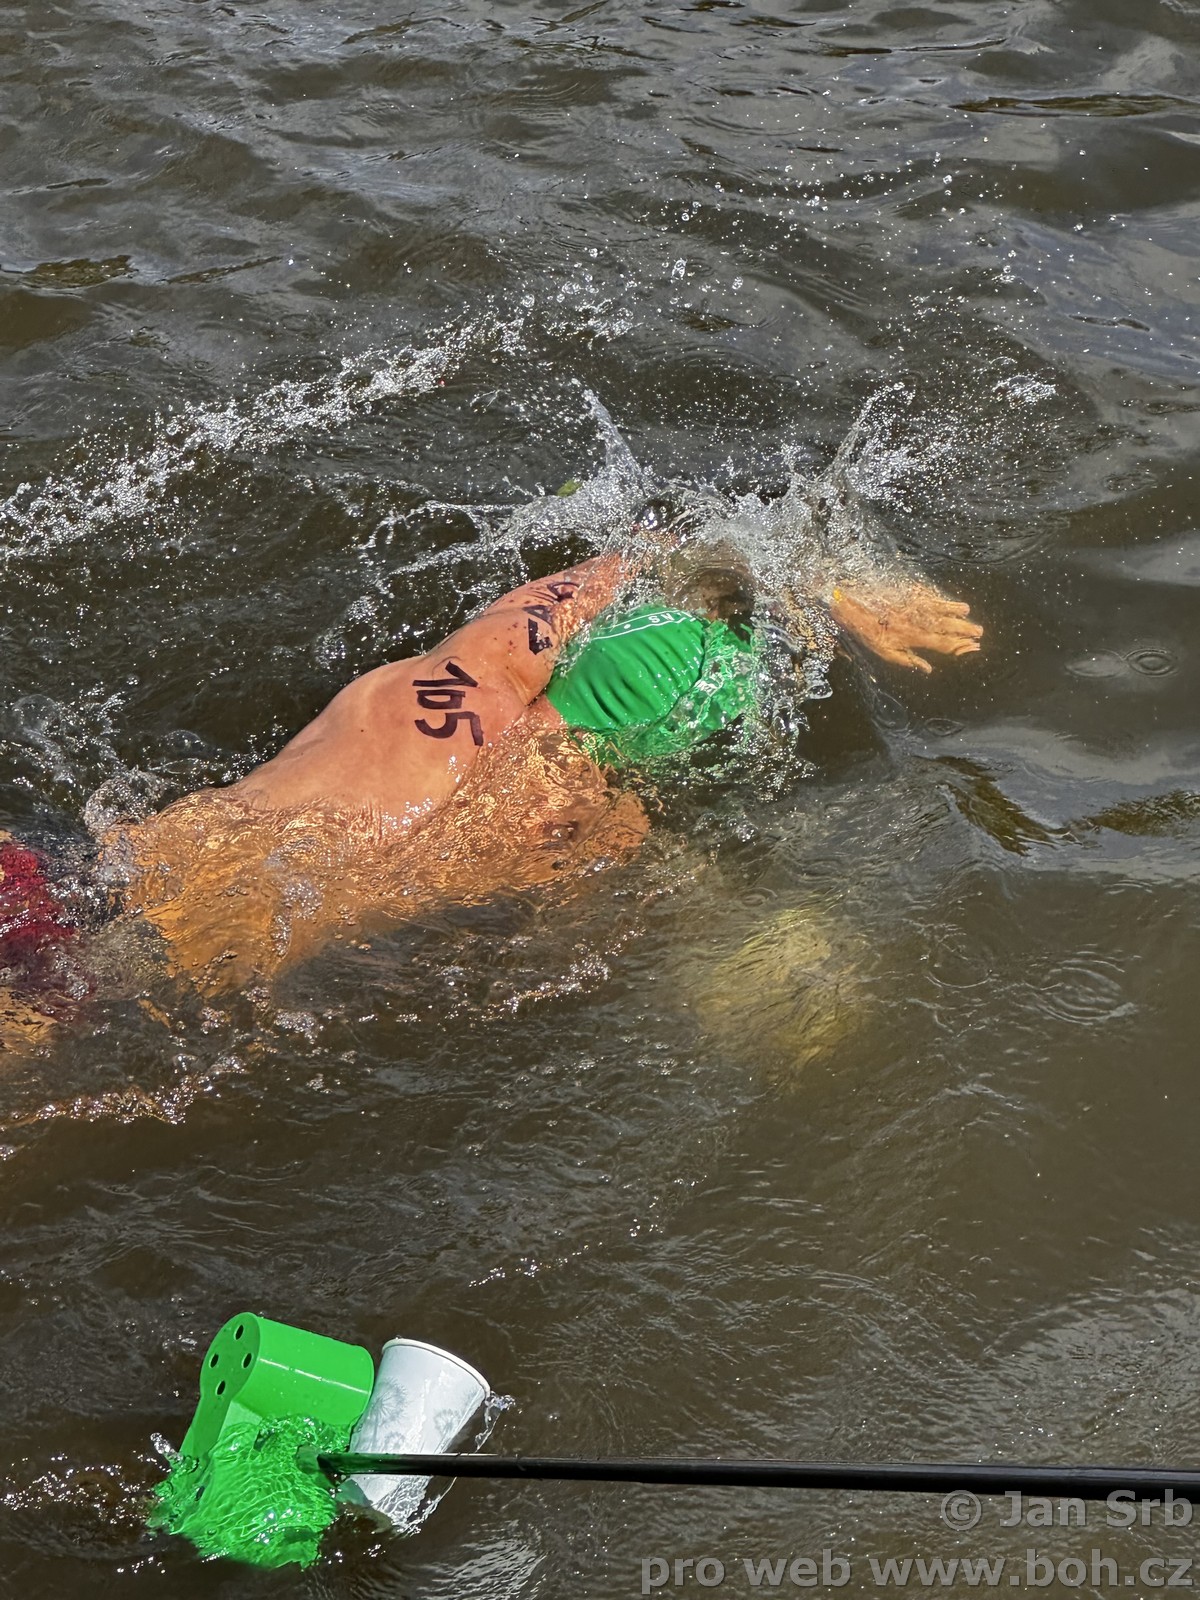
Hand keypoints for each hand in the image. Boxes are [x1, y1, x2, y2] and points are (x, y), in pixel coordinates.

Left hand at [829, 583, 982, 672]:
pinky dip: (946, 601)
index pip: (944, 644)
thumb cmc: (867, 632)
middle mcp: (920, 621)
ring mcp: (918, 605)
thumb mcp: (884, 652)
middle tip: (980, 634)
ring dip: (959, 614)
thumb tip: (929, 670)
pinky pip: (934, 597)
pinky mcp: (913, 593)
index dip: (960, 647)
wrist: (853, 602)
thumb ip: (909, 660)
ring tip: (969, 617)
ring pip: (944, 610)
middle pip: (949, 627)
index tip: (974, 648)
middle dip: (966, 631)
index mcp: (915, 638)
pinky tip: (957, 604)